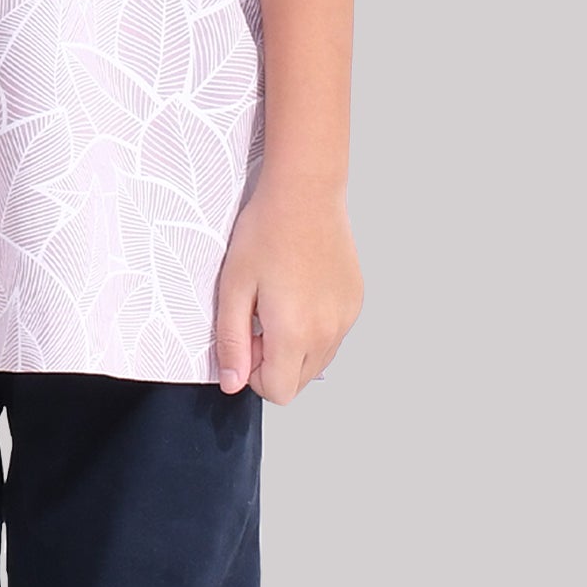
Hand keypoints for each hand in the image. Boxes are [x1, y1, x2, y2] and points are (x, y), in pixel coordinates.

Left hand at [212, 181, 362, 403]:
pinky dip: (314, 329)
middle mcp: (328, 332)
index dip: (252, 374)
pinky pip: (332, 337)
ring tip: (280, 304)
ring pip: (317, 362)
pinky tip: (300, 293)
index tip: (246, 340)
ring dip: (294, 348)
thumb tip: (231, 382)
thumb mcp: (233, 288)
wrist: (305, 193)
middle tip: (260, 320)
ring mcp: (346, 318)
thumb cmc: (266, 232)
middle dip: (273, 364)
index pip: (277, 392)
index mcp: (295, 332)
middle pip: (297, 383)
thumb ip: (232, 342)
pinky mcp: (355, 303)